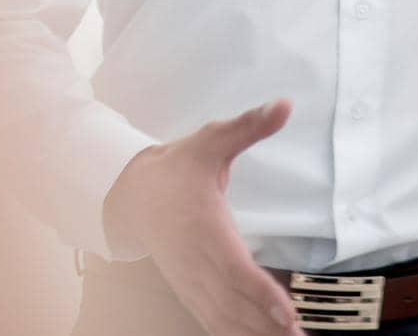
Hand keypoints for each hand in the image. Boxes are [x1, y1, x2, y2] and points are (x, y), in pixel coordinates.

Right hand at [103, 99, 300, 335]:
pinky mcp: (187, 288)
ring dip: (254, 334)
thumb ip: (249, 125)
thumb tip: (285, 104)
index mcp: (204, 227)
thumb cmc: (178, 166)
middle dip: (265, 324)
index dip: (261, 293)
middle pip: (232, 301)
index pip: (235, 268)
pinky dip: (233, 332)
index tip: (287, 312)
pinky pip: (211, 318)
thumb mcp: (212, 139)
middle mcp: (195, 260)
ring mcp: (188, 279)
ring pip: (222, 316)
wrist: (131, 193)